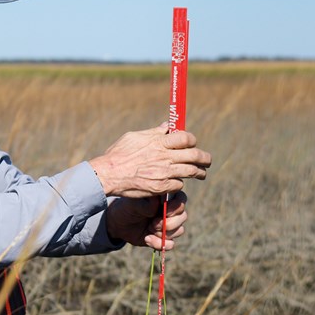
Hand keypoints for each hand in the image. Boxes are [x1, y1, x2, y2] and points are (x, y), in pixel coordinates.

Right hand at [88, 125, 210, 197]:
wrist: (107, 175)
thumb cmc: (118, 154)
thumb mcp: (134, 137)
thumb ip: (153, 133)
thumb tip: (167, 126)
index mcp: (158, 142)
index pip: (186, 138)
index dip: (192, 140)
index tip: (192, 143)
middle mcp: (164, 157)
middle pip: (195, 155)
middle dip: (205, 158)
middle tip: (207, 160)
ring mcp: (164, 173)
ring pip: (191, 171)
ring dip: (199, 172)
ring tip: (201, 173)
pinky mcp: (160, 187)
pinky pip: (178, 185)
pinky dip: (179, 183)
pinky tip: (176, 182)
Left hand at [107, 192, 188, 250]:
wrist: (119, 224)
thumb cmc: (127, 207)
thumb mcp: (133, 204)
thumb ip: (146, 203)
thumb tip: (157, 200)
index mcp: (166, 197)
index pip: (181, 199)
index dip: (175, 207)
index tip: (163, 212)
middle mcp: (171, 210)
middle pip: (183, 217)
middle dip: (168, 223)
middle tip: (152, 224)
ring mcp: (170, 224)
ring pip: (179, 230)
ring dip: (163, 233)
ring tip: (149, 230)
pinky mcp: (165, 237)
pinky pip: (171, 244)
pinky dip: (159, 244)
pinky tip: (147, 239)